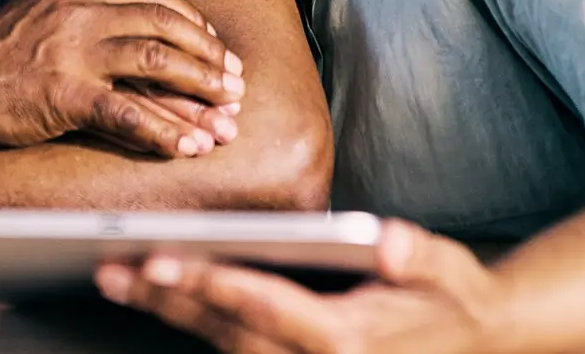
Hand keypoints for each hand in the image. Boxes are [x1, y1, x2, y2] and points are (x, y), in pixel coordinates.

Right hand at [0, 0, 246, 158]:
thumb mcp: (42, 16)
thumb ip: (87, 19)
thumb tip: (142, 43)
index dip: (192, 22)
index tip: (214, 47)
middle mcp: (79, 12)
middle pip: (165, 26)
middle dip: (209, 57)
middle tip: (236, 84)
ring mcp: (71, 52)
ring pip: (157, 62)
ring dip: (200, 91)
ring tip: (226, 117)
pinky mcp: (61, 94)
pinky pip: (127, 112)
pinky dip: (164, 131)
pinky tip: (186, 147)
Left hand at [96, 220, 509, 353]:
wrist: (472, 339)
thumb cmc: (452, 298)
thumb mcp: (447, 270)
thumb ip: (418, 255)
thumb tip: (389, 241)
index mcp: (345, 341)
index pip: (263, 307)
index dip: (209, 283)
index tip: (161, 261)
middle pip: (225, 330)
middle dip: (166, 300)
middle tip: (111, 269)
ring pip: (220, 343)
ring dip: (168, 312)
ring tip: (116, 277)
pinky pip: (233, 349)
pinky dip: (195, 323)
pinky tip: (156, 295)